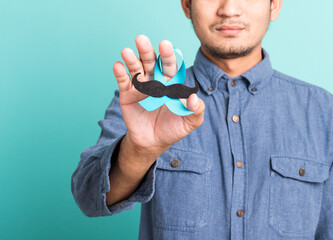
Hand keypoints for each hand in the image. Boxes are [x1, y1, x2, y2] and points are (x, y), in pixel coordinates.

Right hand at [112, 35, 205, 155]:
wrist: (153, 142)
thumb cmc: (173, 129)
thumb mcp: (190, 122)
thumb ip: (196, 110)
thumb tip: (194, 98)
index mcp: (172, 83)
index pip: (171, 66)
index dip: (168, 56)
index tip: (165, 45)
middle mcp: (156, 80)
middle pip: (151, 62)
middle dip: (147, 51)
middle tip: (142, 39)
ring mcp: (141, 86)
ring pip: (136, 68)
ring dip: (131, 59)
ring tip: (127, 51)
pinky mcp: (127, 94)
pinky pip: (124, 81)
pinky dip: (120, 73)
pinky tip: (118, 66)